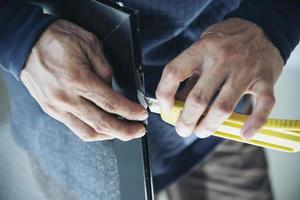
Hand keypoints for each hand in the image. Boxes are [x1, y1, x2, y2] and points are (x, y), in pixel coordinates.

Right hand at [21, 19, 147, 141]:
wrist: (27, 42)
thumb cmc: (57, 39)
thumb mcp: (90, 45)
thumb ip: (105, 71)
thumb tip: (113, 90)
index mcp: (78, 80)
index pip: (111, 104)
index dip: (130, 112)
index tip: (141, 115)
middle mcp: (66, 98)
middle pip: (102, 124)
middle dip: (125, 131)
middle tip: (138, 131)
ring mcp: (57, 107)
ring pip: (88, 132)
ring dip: (109, 135)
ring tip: (123, 131)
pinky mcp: (51, 110)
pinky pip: (75, 128)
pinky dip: (93, 131)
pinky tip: (103, 127)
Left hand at [156, 18, 282, 138]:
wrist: (262, 26)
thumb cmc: (226, 40)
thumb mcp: (202, 48)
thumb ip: (190, 75)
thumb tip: (175, 103)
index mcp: (202, 49)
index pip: (174, 73)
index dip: (164, 94)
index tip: (166, 109)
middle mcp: (222, 59)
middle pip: (198, 99)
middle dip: (186, 121)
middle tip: (183, 129)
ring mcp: (245, 70)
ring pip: (223, 107)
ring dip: (209, 126)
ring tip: (202, 131)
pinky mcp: (265, 79)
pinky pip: (262, 106)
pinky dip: (254, 123)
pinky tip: (244, 133)